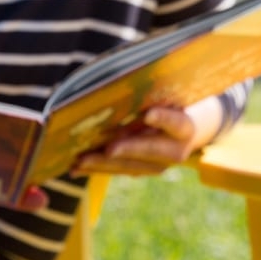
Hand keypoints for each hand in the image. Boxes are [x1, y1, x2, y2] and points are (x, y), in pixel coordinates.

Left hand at [71, 101, 220, 177]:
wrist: (181, 130)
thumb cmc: (168, 103)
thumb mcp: (166, 97)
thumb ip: (150, 96)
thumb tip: (117, 88)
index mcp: (185, 127)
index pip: (176, 123)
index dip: (163, 118)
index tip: (149, 114)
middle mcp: (175, 151)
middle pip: (149, 150)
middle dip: (126, 149)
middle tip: (108, 148)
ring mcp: (157, 165)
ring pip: (129, 166)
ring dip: (103, 164)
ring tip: (81, 160)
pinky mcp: (141, 171)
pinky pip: (117, 170)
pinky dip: (96, 169)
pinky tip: (75, 167)